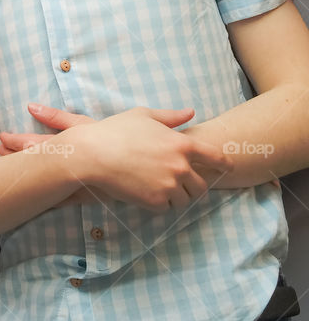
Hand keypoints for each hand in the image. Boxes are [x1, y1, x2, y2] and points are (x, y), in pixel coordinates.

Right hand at [26, 103, 232, 211]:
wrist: (92, 154)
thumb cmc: (115, 131)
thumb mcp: (143, 115)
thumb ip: (170, 116)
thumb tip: (191, 112)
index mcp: (181, 144)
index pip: (215, 157)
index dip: (225, 164)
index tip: (228, 168)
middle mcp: (180, 166)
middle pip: (201, 185)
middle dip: (192, 186)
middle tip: (178, 183)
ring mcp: (169, 185)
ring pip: (184, 199)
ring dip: (176, 196)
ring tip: (158, 188)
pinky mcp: (155, 201)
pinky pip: (166, 208)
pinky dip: (158, 203)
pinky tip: (144, 193)